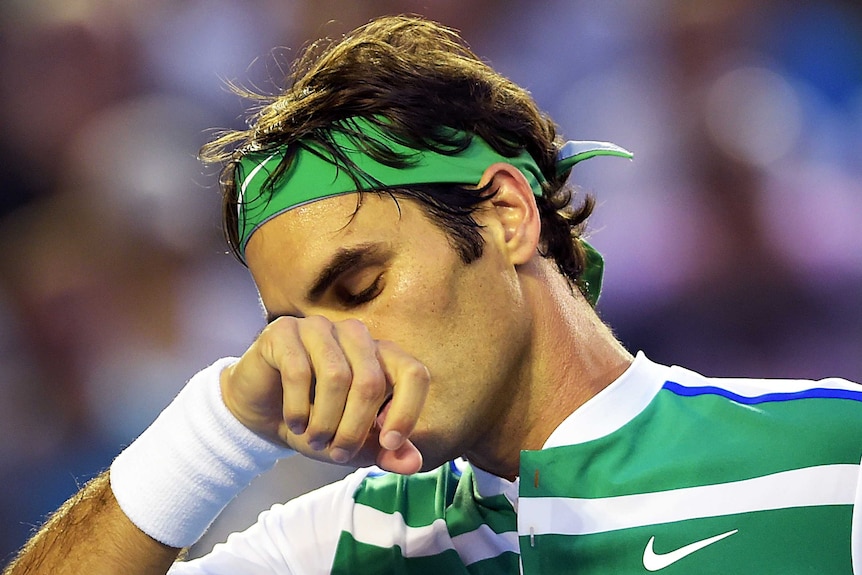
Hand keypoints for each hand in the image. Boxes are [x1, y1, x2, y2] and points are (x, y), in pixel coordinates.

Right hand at [219, 316, 429, 473]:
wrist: (263, 413)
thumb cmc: (316, 422)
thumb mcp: (354, 444)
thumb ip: (386, 452)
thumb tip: (414, 464)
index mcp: (381, 355)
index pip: (414, 374)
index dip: (407, 411)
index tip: (388, 444)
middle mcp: (355, 335)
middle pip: (371, 381)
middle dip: (354, 428)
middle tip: (338, 453)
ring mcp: (320, 328)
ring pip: (336, 376)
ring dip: (324, 421)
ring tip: (315, 440)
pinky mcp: (284, 331)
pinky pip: (298, 371)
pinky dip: (298, 408)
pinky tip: (295, 423)